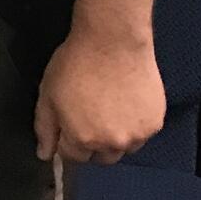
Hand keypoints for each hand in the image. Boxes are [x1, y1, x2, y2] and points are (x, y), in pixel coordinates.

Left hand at [34, 26, 163, 164]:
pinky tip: (126, 102)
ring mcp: (136, 135)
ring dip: (115, 137)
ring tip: (109, 107)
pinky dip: (134, 124)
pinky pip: (141, 134)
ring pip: (123, 147)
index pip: (74, 158)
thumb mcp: (48, 94)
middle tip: (89, 116)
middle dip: (92, 143)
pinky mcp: (155, 123)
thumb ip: (45, 129)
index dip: (68, 142)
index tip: (69, 125)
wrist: (112, 41)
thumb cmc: (76, 64)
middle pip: (101, 157)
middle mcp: (112, 143)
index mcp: (83, 138)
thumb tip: (45, 154)